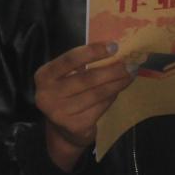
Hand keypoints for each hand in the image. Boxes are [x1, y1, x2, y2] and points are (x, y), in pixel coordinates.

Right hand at [34, 41, 136, 170]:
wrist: (63, 129)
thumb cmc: (67, 93)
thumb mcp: (66, 76)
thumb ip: (82, 63)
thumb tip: (114, 50)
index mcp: (44, 75)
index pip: (70, 59)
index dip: (93, 52)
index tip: (114, 46)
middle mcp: (47, 95)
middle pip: (87, 78)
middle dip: (112, 70)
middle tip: (130, 64)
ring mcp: (60, 113)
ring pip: (97, 94)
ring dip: (117, 84)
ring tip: (129, 75)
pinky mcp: (75, 125)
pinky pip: (100, 107)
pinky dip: (111, 97)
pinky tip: (118, 90)